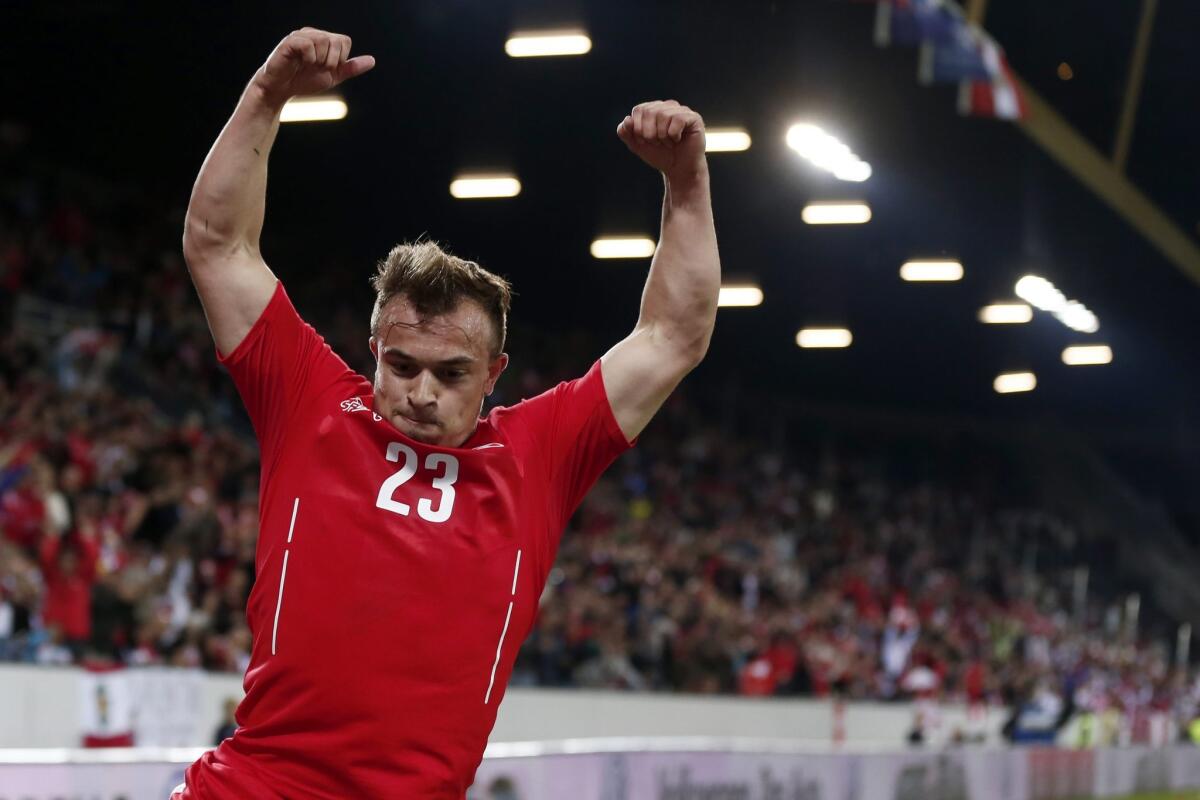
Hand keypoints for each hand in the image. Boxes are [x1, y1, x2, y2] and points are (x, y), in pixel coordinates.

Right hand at [251, 28, 375, 107]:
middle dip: (331, 61)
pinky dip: (309, 59)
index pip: (345, 40)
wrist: (281, 90)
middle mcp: (312, 33)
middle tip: (316, 68)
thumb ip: (350, 68)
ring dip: (320, 60)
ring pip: (323, 41)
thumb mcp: (332, 76)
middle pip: (336, 40)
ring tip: (308, 66)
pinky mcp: (289, 42)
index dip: (340, 59)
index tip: (327, 68)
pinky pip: (308, 45)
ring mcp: (300, 36)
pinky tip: (301, 63)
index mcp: (323, 39)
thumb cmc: (304, 81)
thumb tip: (372, 60)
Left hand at [616, 100, 706, 183]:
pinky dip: (674, 134)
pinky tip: (678, 140)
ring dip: (662, 135)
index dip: (638, 128)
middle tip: (657, 144)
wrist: (679, 170)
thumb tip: (627, 119)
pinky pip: (678, 119)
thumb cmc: (660, 155)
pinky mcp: (693, 118)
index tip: (644, 141)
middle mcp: (667, 106)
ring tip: (668, 143)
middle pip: (649, 111)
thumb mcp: (637, 145)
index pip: (639, 109)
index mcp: (654, 109)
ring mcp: (681, 111)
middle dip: (649, 133)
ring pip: (663, 115)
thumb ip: (626, 132)